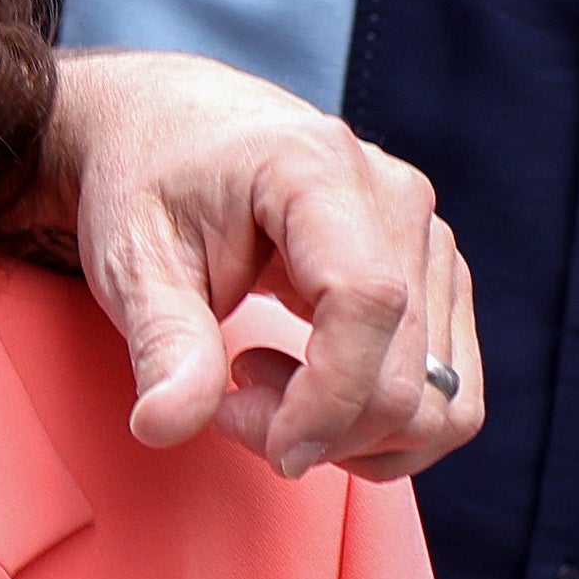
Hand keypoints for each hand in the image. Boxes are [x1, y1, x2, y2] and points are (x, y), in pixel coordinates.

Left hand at [43, 46, 482, 482]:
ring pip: (440, 398)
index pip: (368, 303)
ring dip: (350, 435)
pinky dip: (379, 426)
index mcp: (320, 171)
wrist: (170, 131)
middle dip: (319, 429)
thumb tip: (166, 425)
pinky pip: (446, 394)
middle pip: (408, 370)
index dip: (327, 400)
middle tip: (224, 406)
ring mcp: (429, 240)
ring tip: (261, 389)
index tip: (267, 447)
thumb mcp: (132, 260)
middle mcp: (398, 198)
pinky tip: (305, 388)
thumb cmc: (147, 184)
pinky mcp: (436, 279)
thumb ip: (161, 343)